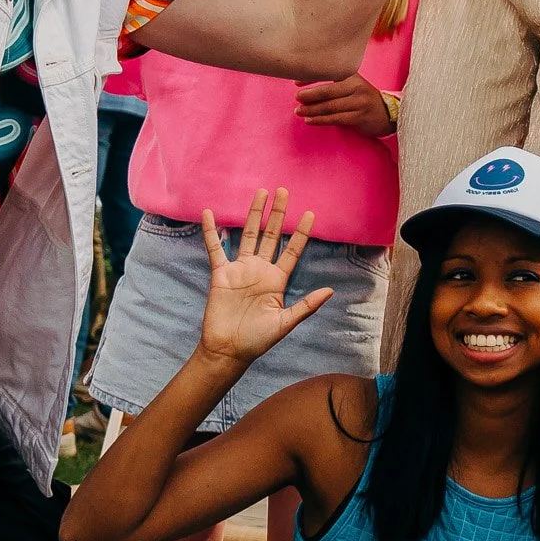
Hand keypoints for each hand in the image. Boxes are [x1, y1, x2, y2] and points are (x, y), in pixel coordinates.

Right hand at [194, 189, 332, 368]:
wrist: (229, 349)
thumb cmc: (258, 340)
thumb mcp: (285, 323)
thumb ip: (306, 306)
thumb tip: (330, 291)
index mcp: (277, 280)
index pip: (292, 251)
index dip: (301, 233)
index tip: (310, 213)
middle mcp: (260, 270)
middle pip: (270, 235)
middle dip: (278, 214)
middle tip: (284, 191)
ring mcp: (240, 270)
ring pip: (247, 235)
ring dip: (253, 214)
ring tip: (260, 193)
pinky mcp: (221, 274)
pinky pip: (215, 248)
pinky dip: (212, 231)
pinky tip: (209, 214)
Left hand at [293, 71, 392, 135]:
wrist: (388, 113)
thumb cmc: (364, 98)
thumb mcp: (354, 84)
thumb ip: (335, 83)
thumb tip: (304, 86)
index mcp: (353, 76)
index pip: (329, 73)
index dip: (311, 77)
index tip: (296, 83)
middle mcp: (357, 87)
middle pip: (328, 91)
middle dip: (309, 95)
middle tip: (297, 98)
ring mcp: (359, 103)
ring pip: (330, 107)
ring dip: (312, 110)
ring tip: (298, 111)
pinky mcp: (359, 117)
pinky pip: (336, 119)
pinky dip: (320, 120)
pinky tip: (310, 120)